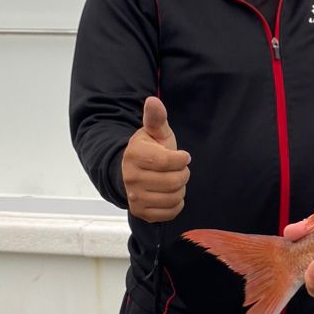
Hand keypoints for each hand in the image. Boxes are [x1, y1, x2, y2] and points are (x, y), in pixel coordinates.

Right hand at [121, 97, 190, 222]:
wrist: (133, 173)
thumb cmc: (151, 150)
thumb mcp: (155, 133)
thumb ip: (156, 118)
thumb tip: (153, 100)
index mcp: (135, 154)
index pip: (169, 161)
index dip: (182, 159)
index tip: (182, 156)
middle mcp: (131, 177)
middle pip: (174, 181)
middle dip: (183, 174)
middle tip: (177, 170)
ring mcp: (135, 197)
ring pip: (174, 197)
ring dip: (180, 189)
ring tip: (172, 180)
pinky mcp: (141, 212)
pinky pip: (170, 212)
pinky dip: (176, 204)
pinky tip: (169, 194)